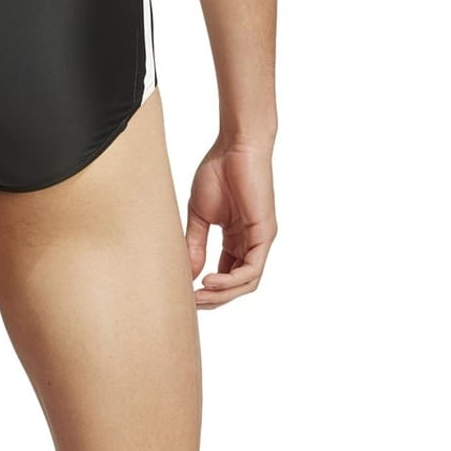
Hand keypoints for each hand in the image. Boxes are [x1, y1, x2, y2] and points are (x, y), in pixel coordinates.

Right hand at [185, 140, 276, 307]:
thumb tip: (189, 274)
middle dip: (213, 299)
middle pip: (236, 285)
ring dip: (221, 295)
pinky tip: (209, 281)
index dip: (207, 290)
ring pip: (246, 283)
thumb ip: (195, 245)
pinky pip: (251, 270)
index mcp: (235, 239)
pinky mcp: (264, 234)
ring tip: (199, 295)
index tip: (185, 294)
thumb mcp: (199, 216)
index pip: (225, 276)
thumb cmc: (218, 172)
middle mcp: (250, 243)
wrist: (235, 146)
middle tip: (191, 303)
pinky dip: (231, 281)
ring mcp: (260, 240)